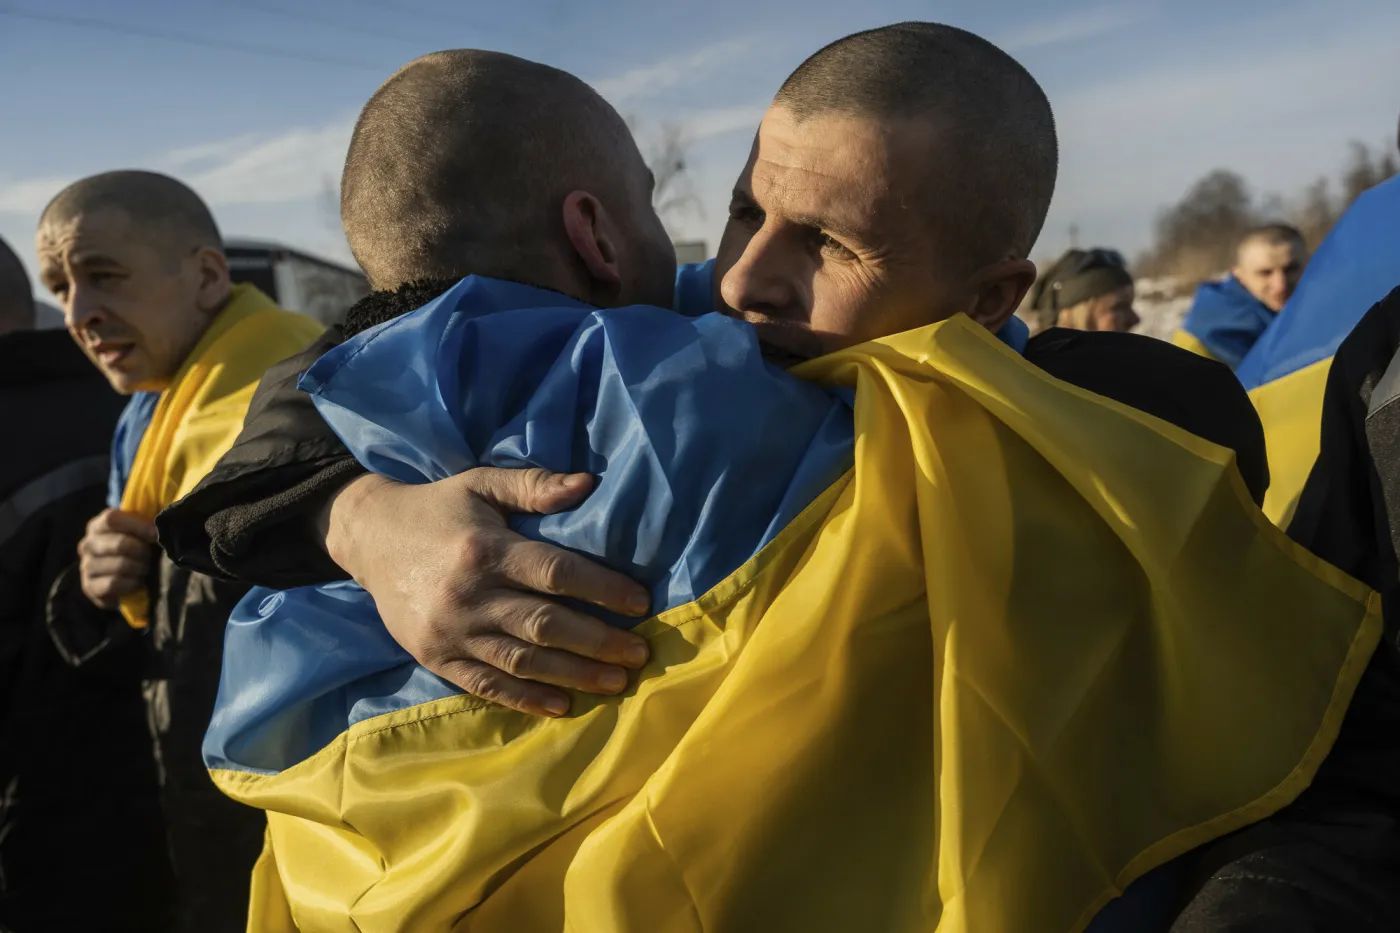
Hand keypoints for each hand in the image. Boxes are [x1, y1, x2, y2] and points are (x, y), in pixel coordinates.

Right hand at [77, 509, 156, 609]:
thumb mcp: (141, 533)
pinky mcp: (89, 587)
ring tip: (144, 569)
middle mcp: (88, 544)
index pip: (112, 519)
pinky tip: (136, 582)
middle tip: (150, 556)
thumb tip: (162, 520)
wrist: (125, 581)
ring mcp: (86, 566)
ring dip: (139, 568)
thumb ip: (147, 523)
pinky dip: (131, 583)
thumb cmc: (137, 549)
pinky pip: (114, 583)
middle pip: (120, 543)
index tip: (156, 534)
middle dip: (142, 551)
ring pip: (120, 565)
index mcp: (98, 525)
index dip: (138, 525)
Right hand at [323, 469, 651, 716]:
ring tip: (617, 682)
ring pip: (522, 661)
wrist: (368, 537)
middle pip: (546, 625)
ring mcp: (450, 632)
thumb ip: (534, 485)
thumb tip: (588, 484)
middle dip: (599, 642)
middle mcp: (469, 594)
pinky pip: (486, 684)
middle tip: (640, 653)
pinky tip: (562, 705)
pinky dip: (525, 699)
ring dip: (574, 675)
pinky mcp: (434, 657)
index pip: (556, 573)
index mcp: (486, 549)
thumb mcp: (481, 484)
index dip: (603, 589)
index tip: (640, 603)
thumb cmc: (438, 508)